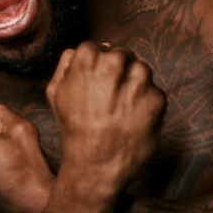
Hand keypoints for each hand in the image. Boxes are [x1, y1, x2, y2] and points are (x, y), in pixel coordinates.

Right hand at [45, 41, 165, 196]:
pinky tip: (132, 120)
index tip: (96, 84)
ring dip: (135, 84)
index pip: (99, 48)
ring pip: (142, 69)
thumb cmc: (74, 128)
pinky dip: (146, 104)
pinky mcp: (157, 99)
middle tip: (110, 98)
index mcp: (87, 58)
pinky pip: (154, 92)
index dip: (98, 66)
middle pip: (123, 55)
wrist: (96, 164)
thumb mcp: (55, 92)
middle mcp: (115, 64)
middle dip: (119, 72)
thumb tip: (91, 48)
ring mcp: (139, 81)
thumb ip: (68, 63)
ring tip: (121, 109)